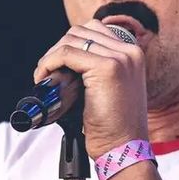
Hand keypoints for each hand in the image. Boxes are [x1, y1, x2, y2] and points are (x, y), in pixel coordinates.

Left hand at [33, 19, 149, 159]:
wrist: (124, 148)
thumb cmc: (115, 126)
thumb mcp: (112, 90)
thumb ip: (99, 69)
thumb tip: (68, 59)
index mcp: (133, 54)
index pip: (94, 30)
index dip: (70, 44)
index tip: (58, 65)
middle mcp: (130, 52)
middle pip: (81, 31)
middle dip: (59, 48)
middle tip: (48, 72)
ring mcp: (120, 58)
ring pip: (72, 40)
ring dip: (51, 55)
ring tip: (45, 76)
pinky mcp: (107, 68)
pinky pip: (66, 54)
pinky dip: (49, 63)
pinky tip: (45, 78)